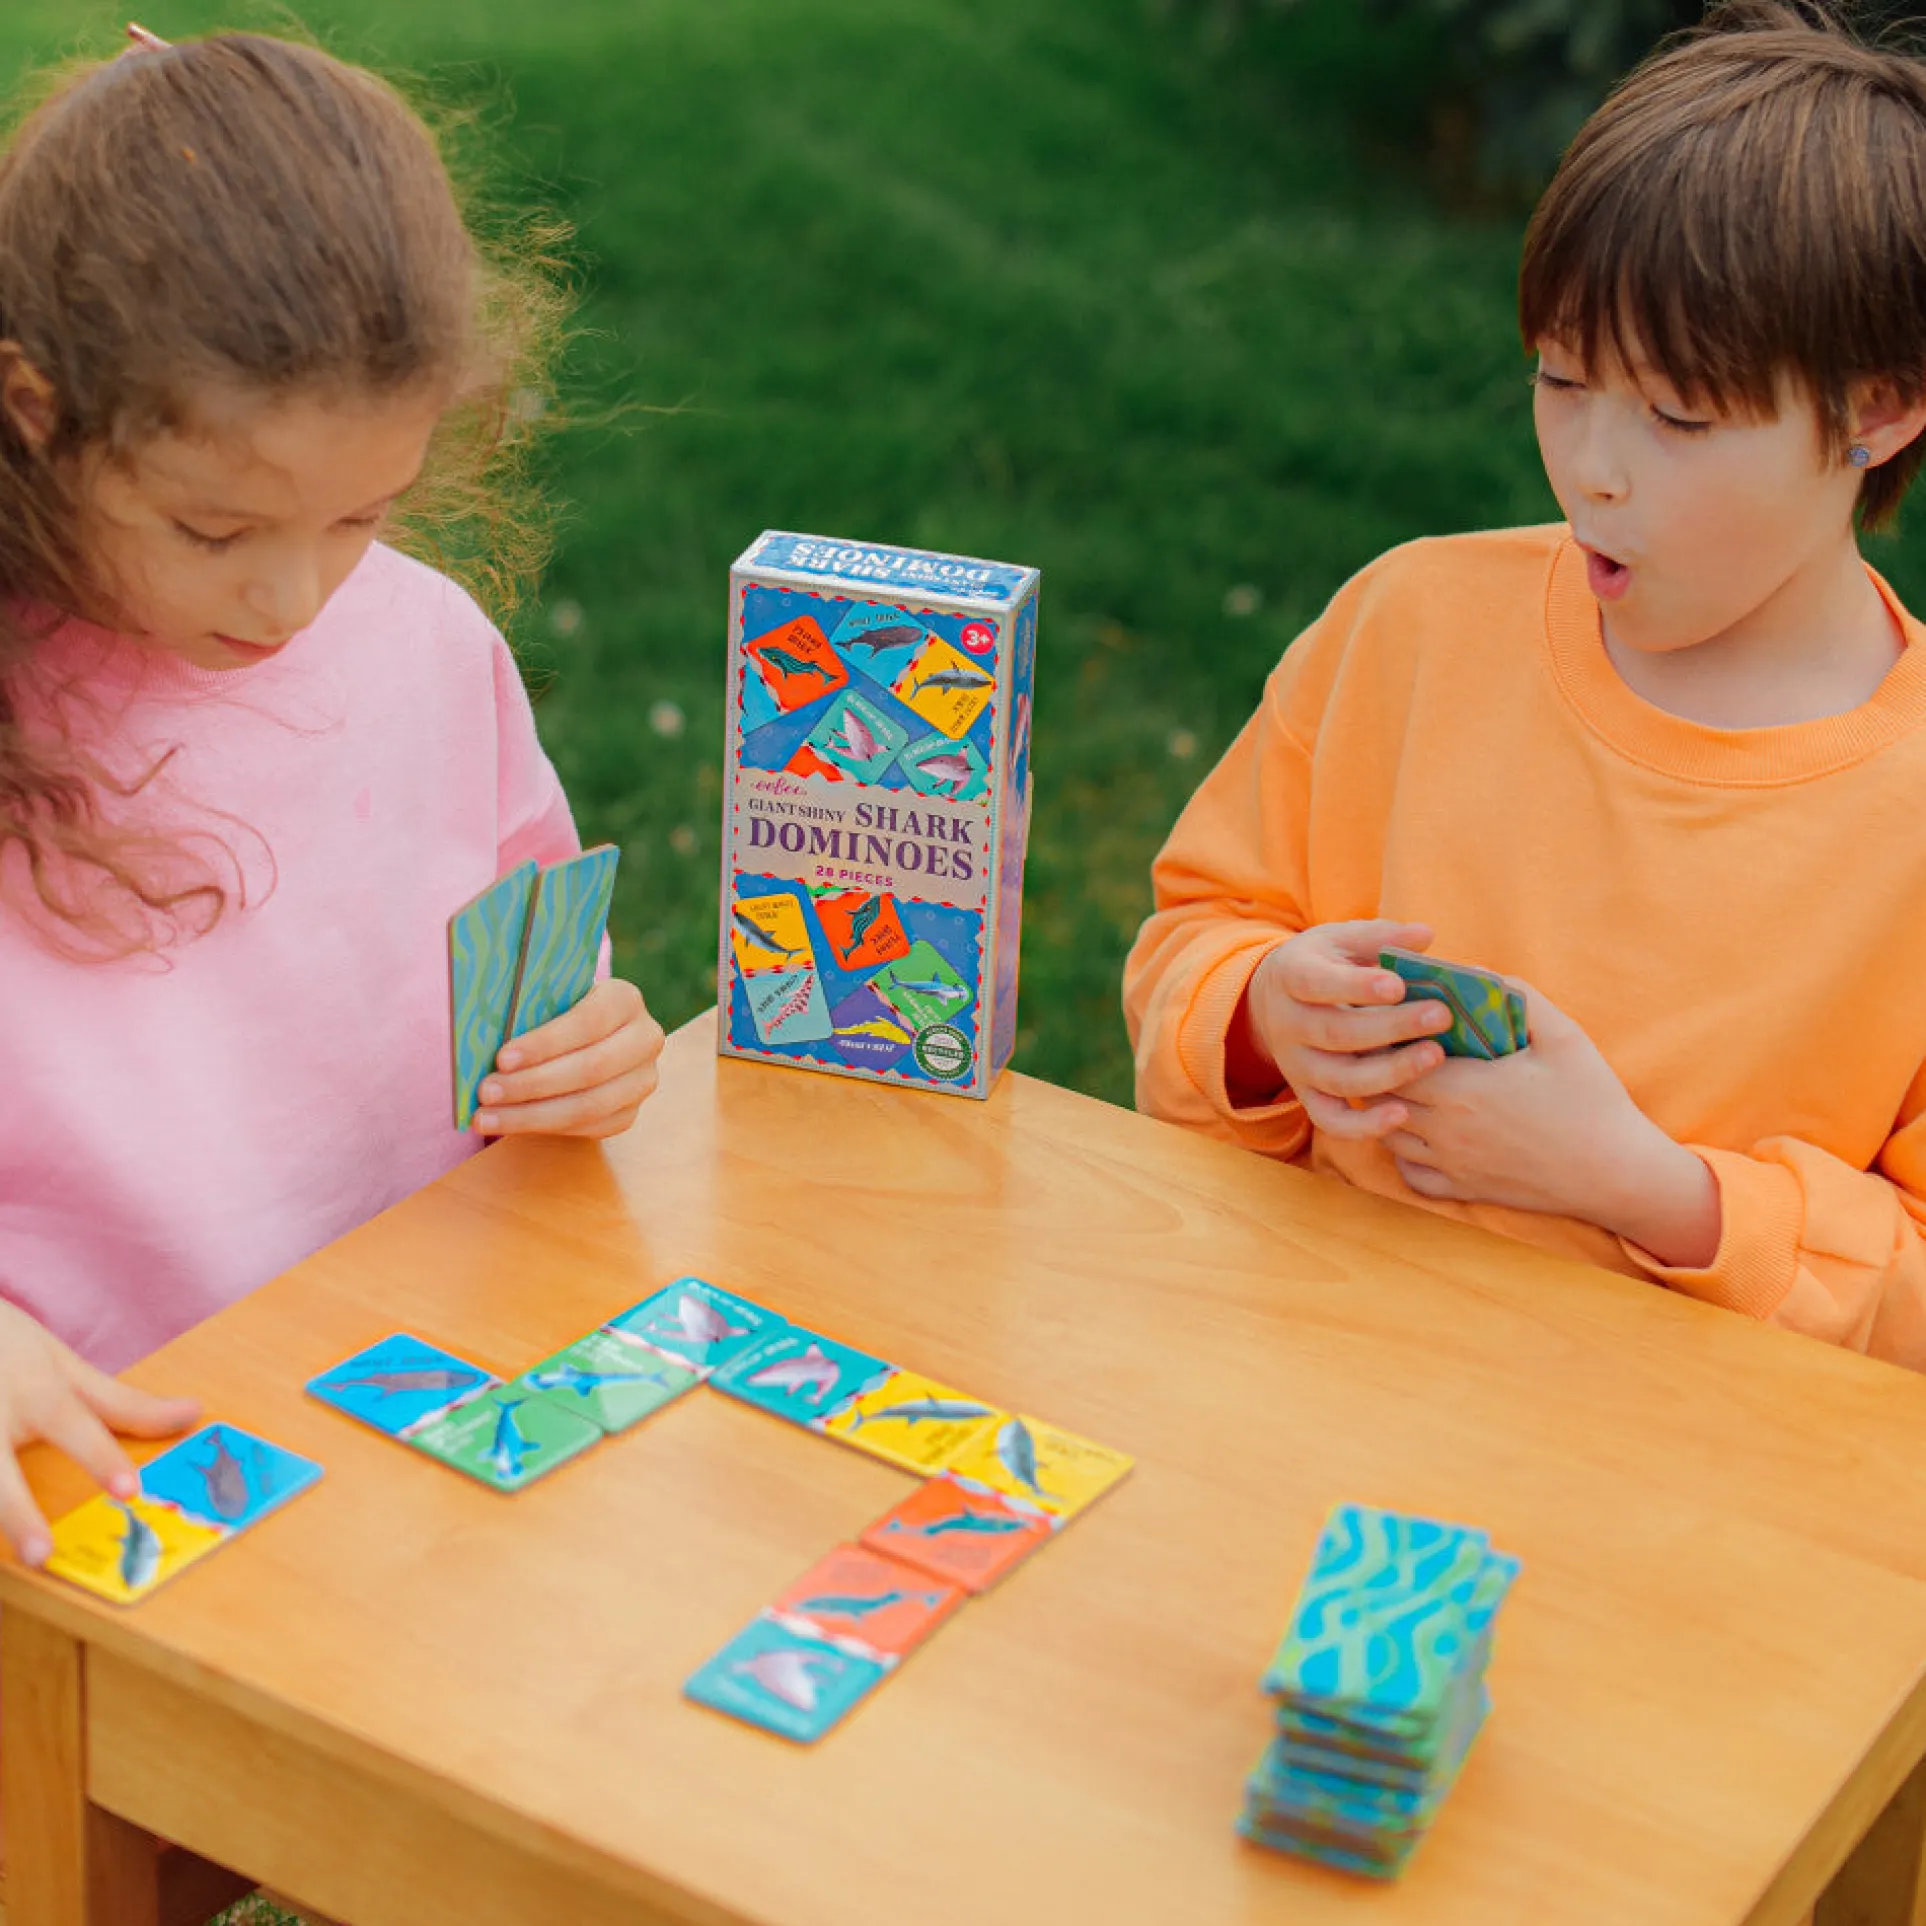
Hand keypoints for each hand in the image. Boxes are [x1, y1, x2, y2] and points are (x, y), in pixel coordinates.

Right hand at [0, 1299, 199, 1565]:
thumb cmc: (4, 1345)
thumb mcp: (62, 1363)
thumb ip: (123, 1401)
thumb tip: (194, 1414)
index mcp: (33, 1389)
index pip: (72, 1423)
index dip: (99, 1455)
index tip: (128, 1490)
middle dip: (17, 1511)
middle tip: (42, 1555)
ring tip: (7, 1570)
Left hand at [473, 977, 665, 1138]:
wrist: (585, 1035)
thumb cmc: (556, 1011)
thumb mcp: (550, 998)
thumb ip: (531, 1010)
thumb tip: (484, 1034)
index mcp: (624, 1000)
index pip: (588, 1022)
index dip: (545, 1043)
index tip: (501, 1059)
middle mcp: (645, 1039)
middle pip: (590, 1068)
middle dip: (532, 1084)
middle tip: (486, 1093)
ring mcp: (642, 1080)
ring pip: (589, 1106)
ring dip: (531, 1115)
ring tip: (487, 1117)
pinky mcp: (630, 1112)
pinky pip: (589, 1128)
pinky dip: (546, 1128)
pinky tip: (512, 1124)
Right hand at [1229, 919, 1454, 1136]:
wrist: (1273, 1001)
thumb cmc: (1323, 964)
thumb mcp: (1341, 940)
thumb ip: (1380, 937)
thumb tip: (1424, 935)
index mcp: (1291, 976)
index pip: (1316, 984)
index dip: (1355, 988)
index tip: (1397, 986)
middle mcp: (1288, 1025)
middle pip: (1335, 1033)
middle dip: (1390, 1027)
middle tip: (1441, 1016)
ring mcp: (1296, 1065)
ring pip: (1339, 1079)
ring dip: (1389, 1073)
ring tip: (1435, 1056)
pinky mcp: (1307, 1095)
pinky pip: (1330, 1120)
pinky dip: (1362, 1126)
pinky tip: (1402, 1115)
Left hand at [1387, 982, 1720, 1264]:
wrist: (1617, 1173)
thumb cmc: (1591, 1100)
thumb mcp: (1562, 1035)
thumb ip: (1516, 995)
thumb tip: (1472, 971)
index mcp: (1461, 1088)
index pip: (1390, 1058)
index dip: (1386, 1038)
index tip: (1398, 1023)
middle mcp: (1444, 1129)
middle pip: (1382, 1094)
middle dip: (1382, 1069)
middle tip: (1396, 1049)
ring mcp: (1450, 1164)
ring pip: (1388, 1133)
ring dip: (1389, 1108)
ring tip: (1408, 1085)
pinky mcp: (1462, 1191)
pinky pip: (1409, 1173)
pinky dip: (1404, 1152)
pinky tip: (1423, 1132)